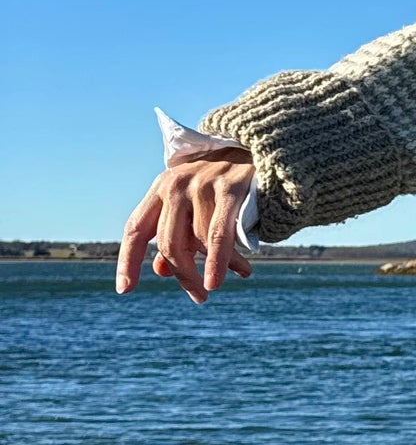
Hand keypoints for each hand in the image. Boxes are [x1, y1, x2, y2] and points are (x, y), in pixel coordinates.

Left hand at [116, 153, 257, 302]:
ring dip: (216, 267)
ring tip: (240, 272)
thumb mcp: (194, 205)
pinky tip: (217, 280)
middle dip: (185, 276)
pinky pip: (217, 236)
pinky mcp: (229, 190)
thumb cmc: (226, 182)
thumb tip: (160, 271)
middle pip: (170, 243)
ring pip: (198, 242)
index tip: (125, 289)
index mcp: (161, 189)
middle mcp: (176, 185)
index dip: (127, 261)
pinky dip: (217, 263)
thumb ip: (177, 235)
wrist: (261, 148)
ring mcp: (202, 186)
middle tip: (200, 297)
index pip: (136, 229)